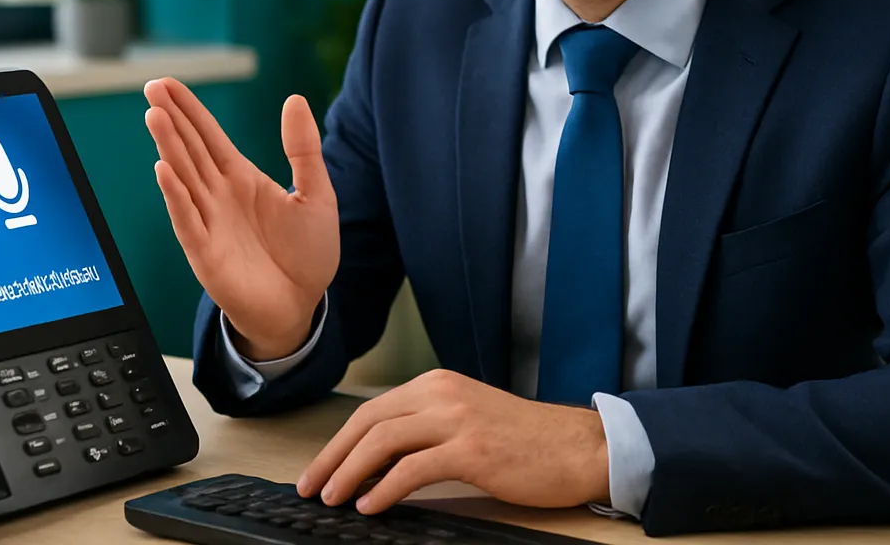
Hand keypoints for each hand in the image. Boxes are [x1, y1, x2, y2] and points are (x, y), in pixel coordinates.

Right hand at [143, 77, 338, 359]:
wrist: (302, 308)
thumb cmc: (307, 255)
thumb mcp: (317, 195)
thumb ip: (304, 150)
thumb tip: (295, 100)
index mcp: (242, 179)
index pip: (209, 136)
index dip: (189, 109)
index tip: (168, 83)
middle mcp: (219, 196)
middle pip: (190, 149)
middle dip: (172, 118)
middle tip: (152, 87)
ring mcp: (209, 223)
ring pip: (183, 177)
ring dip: (169, 147)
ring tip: (155, 116)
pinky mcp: (206, 253)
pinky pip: (187, 220)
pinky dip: (175, 196)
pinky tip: (164, 171)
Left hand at [298, 369, 610, 513]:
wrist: (578, 447)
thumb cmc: (526, 442)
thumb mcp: (468, 421)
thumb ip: (426, 431)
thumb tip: (376, 463)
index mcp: (438, 385)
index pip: (373, 410)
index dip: (339, 441)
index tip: (319, 468)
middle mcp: (443, 394)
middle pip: (369, 421)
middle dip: (333, 456)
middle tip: (312, 486)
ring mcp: (457, 419)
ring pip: (383, 441)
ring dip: (350, 472)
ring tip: (333, 498)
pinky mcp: (472, 450)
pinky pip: (412, 468)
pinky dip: (384, 488)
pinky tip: (371, 504)